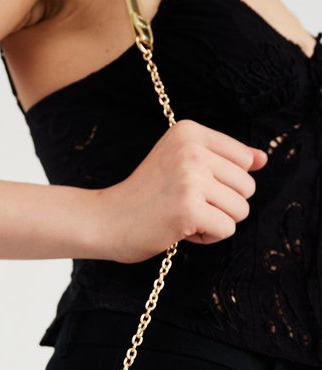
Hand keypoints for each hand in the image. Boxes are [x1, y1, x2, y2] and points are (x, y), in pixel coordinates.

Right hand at [92, 119, 267, 263]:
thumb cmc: (145, 195)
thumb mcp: (181, 163)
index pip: (245, 160)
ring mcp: (190, 179)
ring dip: (215, 221)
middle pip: (247, 186)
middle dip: (222, 204)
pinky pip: (226, 230)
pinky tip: (180, 229)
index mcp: (189, 131)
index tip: (187, 184)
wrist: (105, 219)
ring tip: (182, 215)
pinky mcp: (189, 210)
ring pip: (240, 210)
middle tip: (183, 203)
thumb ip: (224, 158)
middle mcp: (191, 150)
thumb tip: (263, 159)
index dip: (222, 182)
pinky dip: (207, 237)